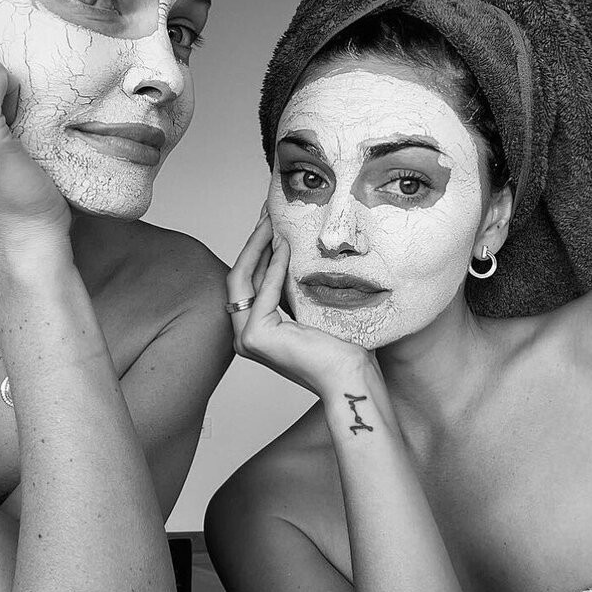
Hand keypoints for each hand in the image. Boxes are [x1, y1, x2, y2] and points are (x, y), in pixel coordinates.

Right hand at [227, 211, 373, 397]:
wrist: (351, 378)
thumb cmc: (341, 348)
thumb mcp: (311, 307)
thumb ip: (294, 286)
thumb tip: (292, 246)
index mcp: (256, 330)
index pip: (250, 281)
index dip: (257, 249)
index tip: (268, 222)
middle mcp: (244, 336)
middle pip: (240, 278)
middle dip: (253, 242)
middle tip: (266, 213)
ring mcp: (246, 338)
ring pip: (243, 280)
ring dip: (258, 246)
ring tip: (272, 220)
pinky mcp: (256, 336)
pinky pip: (264, 291)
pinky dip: (274, 265)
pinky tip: (285, 245)